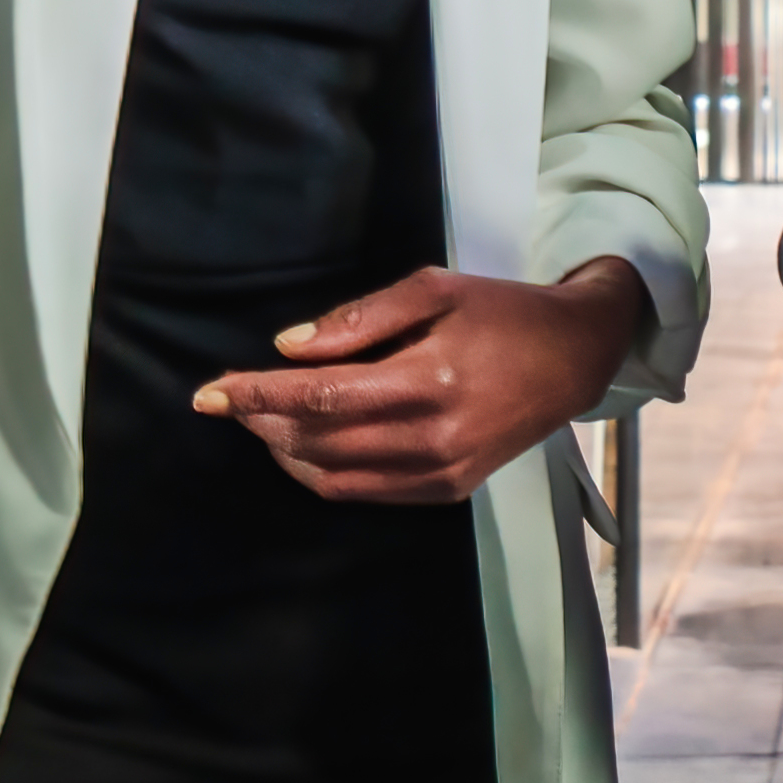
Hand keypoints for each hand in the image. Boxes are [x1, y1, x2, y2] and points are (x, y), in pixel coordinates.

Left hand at [198, 259, 650, 506]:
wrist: (573, 359)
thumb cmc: (502, 313)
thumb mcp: (433, 290)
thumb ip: (358, 319)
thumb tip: (287, 347)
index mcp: (428, 379)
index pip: (320, 395)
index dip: (256, 395)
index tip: (209, 392)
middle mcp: (433, 435)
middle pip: (319, 439)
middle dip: (262, 420)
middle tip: (230, 399)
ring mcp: (442, 471)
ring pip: (334, 475)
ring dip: (285, 451)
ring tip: (261, 421)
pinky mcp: (448, 490)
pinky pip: (365, 493)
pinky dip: (322, 474)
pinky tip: (303, 447)